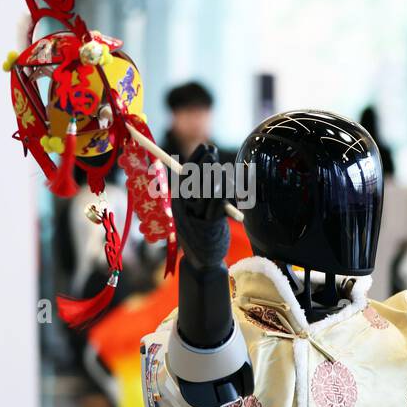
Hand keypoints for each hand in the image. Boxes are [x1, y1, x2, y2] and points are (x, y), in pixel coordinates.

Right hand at [172, 143, 230, 269]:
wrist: (203, 260)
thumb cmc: (204, 232)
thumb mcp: (199, 210)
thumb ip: (201, 193)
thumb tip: (212, 169)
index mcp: (179, 201)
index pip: (185, 175)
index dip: (196, 159)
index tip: (206, 147)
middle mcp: (184, 207)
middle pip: (193, 180)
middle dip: (204, 163)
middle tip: (213, 151)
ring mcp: (194, 217)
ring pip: (204, 191)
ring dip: (214, 177)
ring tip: (222, 168)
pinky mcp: (207, 226)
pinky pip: (215, 207)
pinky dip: (222, 196)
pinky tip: (228, 189)